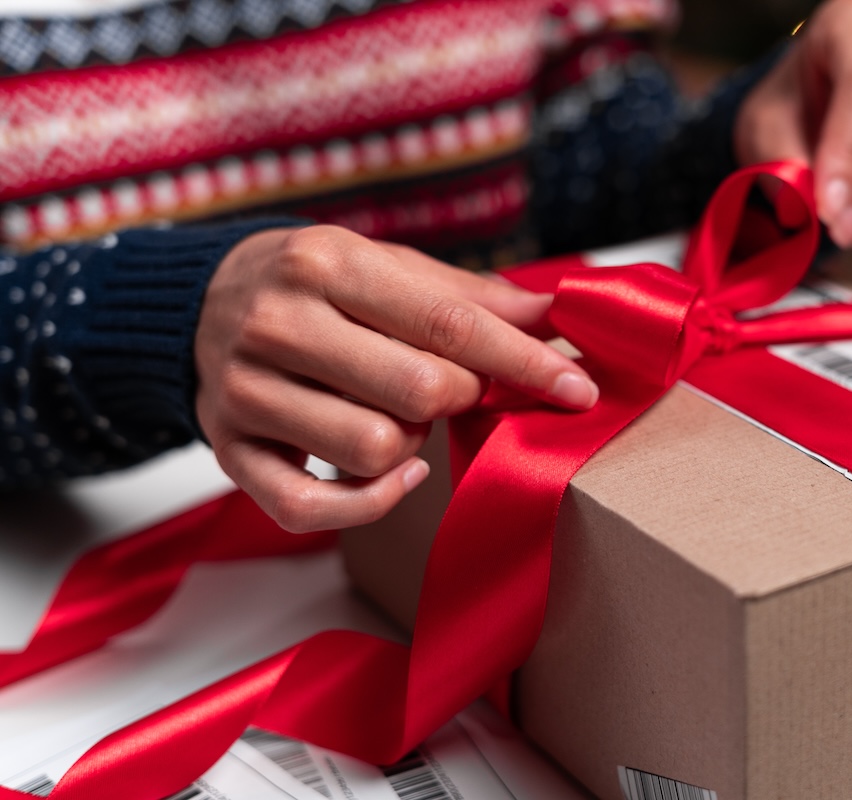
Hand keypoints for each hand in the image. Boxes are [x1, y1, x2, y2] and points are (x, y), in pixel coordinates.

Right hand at [195, 226, 597, 532]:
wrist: (199, 302)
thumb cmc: (319, 286)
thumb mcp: (389, 266)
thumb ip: (471, 297)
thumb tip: (555, 317)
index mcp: (326, 264)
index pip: (448, 325)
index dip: (524, 361)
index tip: (578, 389)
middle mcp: (277, 323)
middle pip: (419, 392)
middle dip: (459, 397)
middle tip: (451, 386)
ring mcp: (245, 393)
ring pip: (374, 450)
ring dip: (410, 443)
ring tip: (393, 413)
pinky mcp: (230, 453)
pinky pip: (312, 509)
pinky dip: (369, 503)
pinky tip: (394, 471)